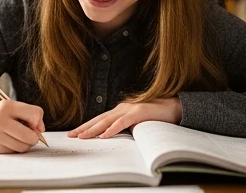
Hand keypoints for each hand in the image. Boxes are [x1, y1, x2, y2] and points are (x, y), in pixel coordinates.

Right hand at [0, 99, 46, 153]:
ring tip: (21, 138)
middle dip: (34, 137)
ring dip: (26, 144)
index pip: (34, 114)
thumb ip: (29, 114)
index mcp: (7, 106)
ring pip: (22, 146)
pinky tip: (10, 141)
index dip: (38, 121)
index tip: (34, 123)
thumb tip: (41, 130)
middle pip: (29, 135)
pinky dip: (16, 148)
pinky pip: (14, 152)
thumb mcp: (11, 107)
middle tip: (31, 135)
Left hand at [67, 98, 181, 138]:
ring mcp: (130, 108)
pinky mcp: (139, 112)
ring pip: (107, 120)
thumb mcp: (136, 123)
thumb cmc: (155, 116)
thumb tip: (111, 138)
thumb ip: (125, 128)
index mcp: (121, 110)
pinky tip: (104, 135)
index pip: (99, 119)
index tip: (74, 134)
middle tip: (71, 136)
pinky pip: (123, 122)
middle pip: (99, 119)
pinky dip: (113, 128)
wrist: (174, 108)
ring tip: (82, 136)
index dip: (86, 126)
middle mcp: (122, 107)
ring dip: (94, 129)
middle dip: (84, 128)